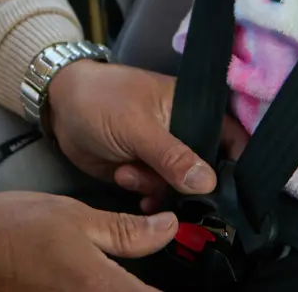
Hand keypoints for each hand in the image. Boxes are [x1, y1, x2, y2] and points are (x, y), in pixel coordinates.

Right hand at [0, 191, 174, 291]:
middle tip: (157, 272)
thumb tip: (168, 230)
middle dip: (148, 286)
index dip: (185, 288)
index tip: (203, 279)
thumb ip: (126, 231)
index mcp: (101, 288)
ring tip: (128, 273)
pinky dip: (106, 289)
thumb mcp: (74, 216)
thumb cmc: (7, 231)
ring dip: (127, 287)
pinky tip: (104, 282)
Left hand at [46, 61, 247, 212]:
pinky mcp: (147, 171)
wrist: (60, 108)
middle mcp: (185, 133)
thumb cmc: (101, 100)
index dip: (237, 167)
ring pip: (182, 187)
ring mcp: (166, 155)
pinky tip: (134, 191)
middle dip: (191, 187)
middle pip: (209, 171)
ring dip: (158, 188)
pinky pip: (160, 194)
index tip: (231, 193)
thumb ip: (172, 155)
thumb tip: (208, 183)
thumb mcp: (137, 125)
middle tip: (165, 187)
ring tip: (129, 172)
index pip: (232, 139)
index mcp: (194, 109)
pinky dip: (150, 197)